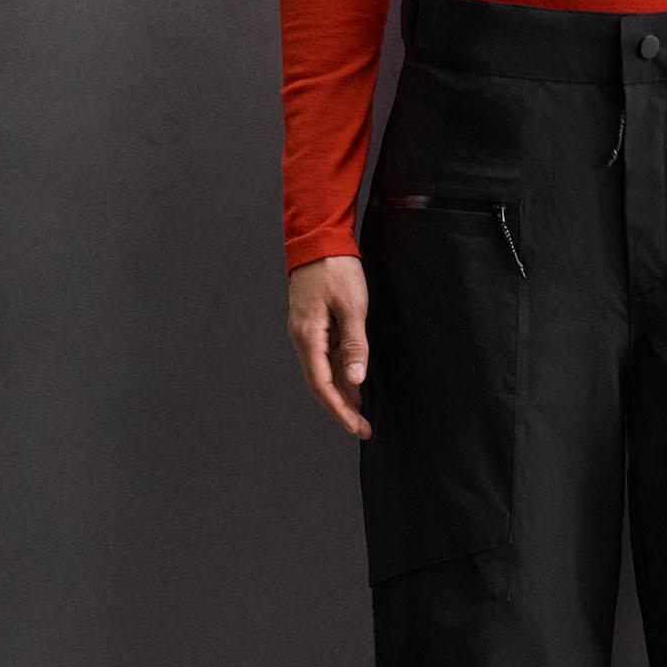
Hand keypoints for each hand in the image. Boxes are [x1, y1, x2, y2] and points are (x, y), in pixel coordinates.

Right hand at [288, 254, 371, 437]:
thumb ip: (355, 344)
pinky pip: (326, 356)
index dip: (341, 410)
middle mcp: (303, 339)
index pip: (323, 386)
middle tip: (363, 427)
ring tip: (362, 411)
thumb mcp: (352, 307)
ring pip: (324, 371)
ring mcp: (307, 332)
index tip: (358, 427)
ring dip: (342, 392)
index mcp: (308, 337)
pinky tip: (355, 381)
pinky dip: (340, 372)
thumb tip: (356, 379)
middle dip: (342, 408)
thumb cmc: (335, 270)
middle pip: (321, 384)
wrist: (319, 240)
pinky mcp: (314, 325)